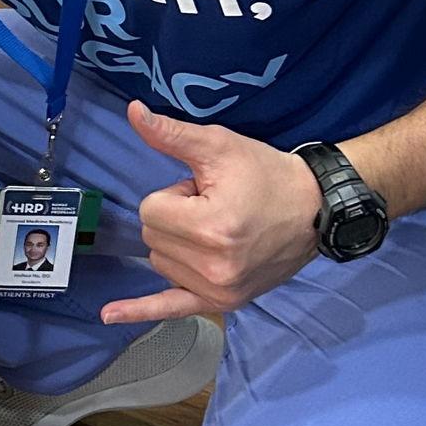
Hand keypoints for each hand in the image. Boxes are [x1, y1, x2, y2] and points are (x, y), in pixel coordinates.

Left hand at [100, 101, 319, 324]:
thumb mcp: (219, 147)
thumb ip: (170, 134)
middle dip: (176, 218)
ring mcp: (219, 290)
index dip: (175, 195)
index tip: (206, 192)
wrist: (315, 210)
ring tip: (222, 230)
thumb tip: (132, 111)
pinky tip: (109, 314)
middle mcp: (213, 266)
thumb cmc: (267, 175)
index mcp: (210, 227)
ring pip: (159, 262)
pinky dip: (139, 311)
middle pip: (152, 236)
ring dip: (179, 244)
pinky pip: (170, 308)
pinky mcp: (223, 302)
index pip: (150, 209)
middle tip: (217, 209)